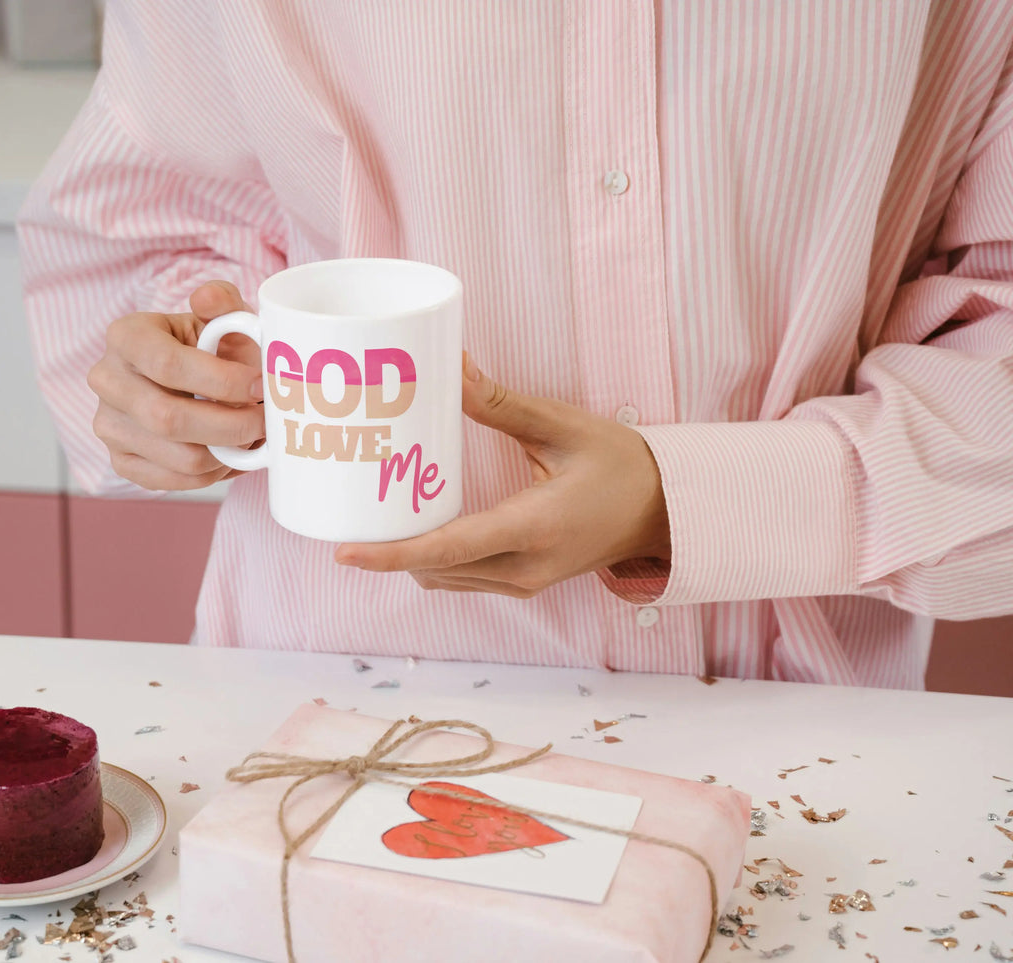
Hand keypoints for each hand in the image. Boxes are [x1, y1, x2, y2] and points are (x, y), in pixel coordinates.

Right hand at [87, 281, 264, 489]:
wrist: (183, 378)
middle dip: (231, 425)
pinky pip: (175, 482)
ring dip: (228, 453)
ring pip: (179, 457)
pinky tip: (230, 454)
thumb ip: (222, 302)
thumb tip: (209, 297)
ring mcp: (108, 425)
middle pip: (169, 418)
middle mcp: (107, 380)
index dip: (222, 381)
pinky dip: (213, 474)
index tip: (259, 386)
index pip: (168, 365)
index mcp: (125, 336)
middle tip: (265, 421)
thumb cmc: (207, 346)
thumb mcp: (218, 317)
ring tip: (252, 437)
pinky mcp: (121, 461)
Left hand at [334, 356, 670, 597]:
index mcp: (535, 528)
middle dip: (387, 549)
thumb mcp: (562, 426)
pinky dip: (433, 559)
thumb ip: (499, 403)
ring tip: (375, 516)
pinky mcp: (523, 583)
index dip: (392, 555)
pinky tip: (416, 527)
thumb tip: (449, 367)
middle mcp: (525, 568)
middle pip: (435, 568)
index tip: (346, 552)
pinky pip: (463, 577)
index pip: (449, 550)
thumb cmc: (621, 463)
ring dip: (408, 556)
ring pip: (445, 578)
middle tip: (349, 512)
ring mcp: (524, 583)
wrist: (666, 509)